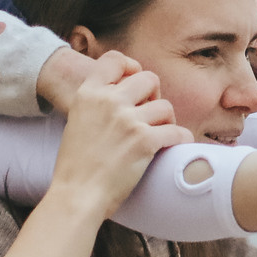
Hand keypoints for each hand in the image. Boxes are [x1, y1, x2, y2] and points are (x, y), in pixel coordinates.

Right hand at [47, 51, 190, 219]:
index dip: (132, 67)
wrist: (77, 196)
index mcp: (88, 94)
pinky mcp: (144, 141)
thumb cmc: (76, 166)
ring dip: (166, 121)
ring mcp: (127, 120)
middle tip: (150, 116)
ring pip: (165, 106)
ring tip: (159, 136)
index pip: (116, 59)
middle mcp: (108, 101)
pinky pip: (177, 131)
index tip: (137, 85)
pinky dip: (181, 139)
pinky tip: (176, 145)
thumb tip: (126, 94)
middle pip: (149, 78)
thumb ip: (97, 104)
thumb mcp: (77, 121)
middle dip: (155, 96)